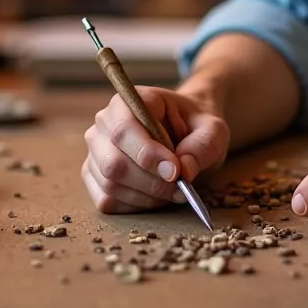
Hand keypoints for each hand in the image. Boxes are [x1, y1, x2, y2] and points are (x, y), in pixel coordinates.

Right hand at [81, 87, 230, 213]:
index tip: (175, 171)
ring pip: (110, 185)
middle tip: (181, 187)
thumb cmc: (196, 127)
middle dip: (151, 182)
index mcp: (129, 101)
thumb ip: (202, 147)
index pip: (124, 130)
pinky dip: (135, 206)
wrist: (188, 133)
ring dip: (146, 196)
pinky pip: (106, 201)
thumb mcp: (213, 130)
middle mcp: (104, 123)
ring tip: (173, 190)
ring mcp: (96, 150)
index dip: (147, 155)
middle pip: (113, 163)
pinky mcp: (95, 176)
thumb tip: (183, 172)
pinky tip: (155, 196)